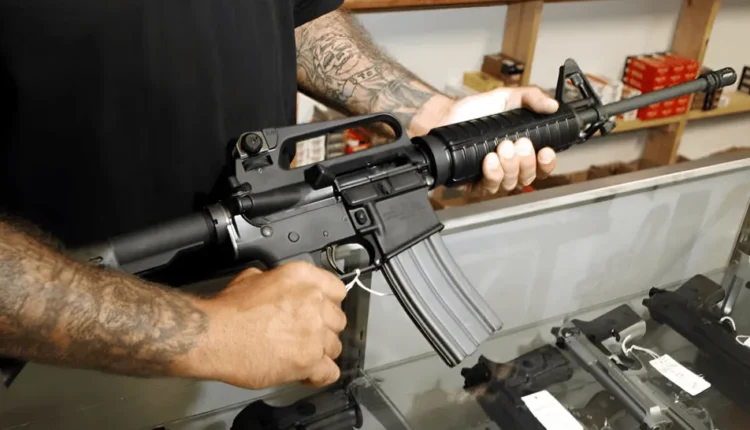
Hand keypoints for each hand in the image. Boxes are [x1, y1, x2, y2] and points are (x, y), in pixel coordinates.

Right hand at [185, 261, 347, 389]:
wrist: (212, 335)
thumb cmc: (227, 311)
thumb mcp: (252, 278)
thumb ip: (276, 280)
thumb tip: (277, 286)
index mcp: (302, 279)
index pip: (337, 290)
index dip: (328, 303)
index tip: (322, 311)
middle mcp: (314, 303)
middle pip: (338, 320)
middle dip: (324, 329)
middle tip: (306, 334)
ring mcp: (314, 333)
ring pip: (335, 347)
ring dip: (321, 352)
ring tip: (302, 354)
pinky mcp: (309, 361)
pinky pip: (330, 372)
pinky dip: (319, 375)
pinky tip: (307, 373)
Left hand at [412, 87, 559, 194]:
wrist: (444, 117)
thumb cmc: (473, 111)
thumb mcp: (506, 97)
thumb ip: (531, 97)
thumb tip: (552, 105)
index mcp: (521, 149)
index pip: (542, 165)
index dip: (547, 162)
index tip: (545, 151)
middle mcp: (509, 166)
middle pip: (529, 176)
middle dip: (526, 161)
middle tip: (518, 143)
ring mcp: (493, 176)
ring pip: (511, 183)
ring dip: (510, 166)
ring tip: (501, 147)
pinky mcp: (475, 184)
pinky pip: (490, 187)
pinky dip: (492, 174)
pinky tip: (489, 160)